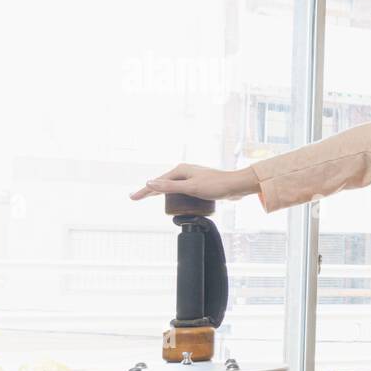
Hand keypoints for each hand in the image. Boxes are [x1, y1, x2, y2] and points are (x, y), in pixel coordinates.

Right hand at [129, 164, 255, 201]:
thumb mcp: (191, 187)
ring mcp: (193, 178)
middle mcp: (186, 172)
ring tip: (152, 198)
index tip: (133, 198)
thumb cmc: (216, 186)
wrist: (237, 186)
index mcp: (181, 170)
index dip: (145, 191)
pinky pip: (183, 191)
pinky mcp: (201, 185)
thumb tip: (149, 183)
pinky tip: (176, 200)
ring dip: (163, 193)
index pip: (158, 182)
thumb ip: (170, 186)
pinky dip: (176, 195)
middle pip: (164, 183)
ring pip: (174, 187)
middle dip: (151, 190)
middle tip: (138, 198)